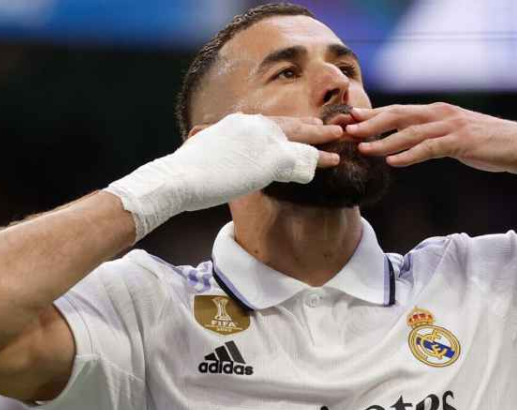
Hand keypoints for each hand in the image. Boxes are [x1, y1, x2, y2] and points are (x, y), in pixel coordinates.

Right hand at [107, 113, 344, 239]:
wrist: (177, 179)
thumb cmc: (184, 173)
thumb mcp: (203, 152)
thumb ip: (217, 147)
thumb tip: (210, 149)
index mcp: (237, 123)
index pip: (271, 122)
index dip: (290, 125)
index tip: (303, 127)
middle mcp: (251, 124)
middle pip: (290, 123)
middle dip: (312, 126)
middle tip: (332, 126)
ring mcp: (262, 139)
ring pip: (300, 137)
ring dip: (321, 138)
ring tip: (339, 138)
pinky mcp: (269, 158)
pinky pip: (301, 158)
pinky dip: (319, 159)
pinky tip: (332, 160)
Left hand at [345, 103, 516, 173]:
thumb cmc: (488, 145)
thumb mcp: (455, 138)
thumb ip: (432, 138)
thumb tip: (408, 146)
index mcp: (437, 112)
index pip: (398, 111)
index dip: (372, 116)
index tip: (349, 121)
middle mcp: (441, 114)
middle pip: (398, 115)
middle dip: (370, 123)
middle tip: (346, 130)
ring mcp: (451, 126)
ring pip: (410, 132)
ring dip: (384, 141)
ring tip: (363, 149)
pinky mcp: (461, 142)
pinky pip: (430, 148)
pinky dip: (410, 154)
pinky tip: (394, 161)